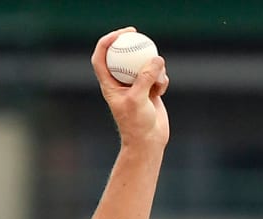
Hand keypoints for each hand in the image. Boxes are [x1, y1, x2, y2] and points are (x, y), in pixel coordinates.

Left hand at [92, 27, 169, 147]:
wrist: (148, 140)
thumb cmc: (136, 124)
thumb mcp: (138, 99)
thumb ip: (145, 78)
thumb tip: (156, 58)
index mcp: (109, 84)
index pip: (101, 58)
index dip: (106, 42)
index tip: (120, 34)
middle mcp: (120, 82)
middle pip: (121, 55)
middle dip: (129, 43)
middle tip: (138, 34)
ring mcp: (135, 85)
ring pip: (144, 64)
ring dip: (154, 68)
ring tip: (157, 84)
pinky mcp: (149, 89)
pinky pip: (158, 75)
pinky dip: (162, 80)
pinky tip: (161, 91)